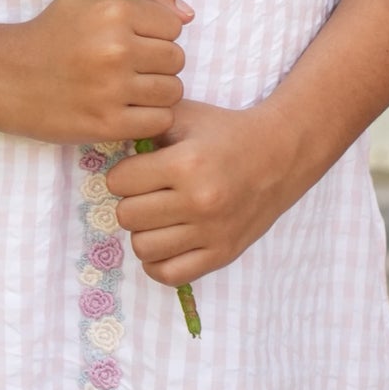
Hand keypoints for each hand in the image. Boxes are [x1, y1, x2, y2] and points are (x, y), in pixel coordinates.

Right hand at [0, 0, 192, 145]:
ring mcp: (112, 89)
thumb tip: (187, 15)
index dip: (159, 34)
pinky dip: (149, 119)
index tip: (138, 42)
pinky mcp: (106, 124)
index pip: (172, 25)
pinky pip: (158, 122)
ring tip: (133, 91)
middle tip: (136, 69)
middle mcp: (116, 49)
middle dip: (160, 64)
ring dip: (158, 93)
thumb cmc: (46, 35)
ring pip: (172, 92)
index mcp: (113, 12)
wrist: (2, 76)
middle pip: (176, 59)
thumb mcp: (86, 1)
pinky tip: (127, 112)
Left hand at [104, 98, 300, 289]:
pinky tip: (166, 241)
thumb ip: (146, 126)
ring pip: (143, 248)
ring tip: (158, 216)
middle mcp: (198, 201)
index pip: (120, 181)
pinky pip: (169, 274)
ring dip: (144, 231)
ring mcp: (211, 232)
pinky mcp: (222, 255)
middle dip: (131, 201)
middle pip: (128, 216)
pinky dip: (159, 262)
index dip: (123, 173)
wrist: (278, 156)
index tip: (136, 170)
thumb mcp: (185, 115)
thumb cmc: (225, 132)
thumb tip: (111, 145)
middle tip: (147, 193)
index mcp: (186, 163)